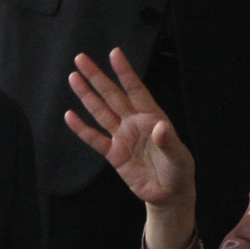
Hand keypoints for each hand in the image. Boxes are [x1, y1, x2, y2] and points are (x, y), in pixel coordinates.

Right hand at [64, 49, 197, 248]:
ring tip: (73, 78)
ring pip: (101, 112)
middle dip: (97, 77)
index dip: (125, 72)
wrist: (169, 195)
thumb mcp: (179, 157)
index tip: (114, 53)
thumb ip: (168, 141)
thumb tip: (159, 126)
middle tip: (81, 58)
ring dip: (86, 96)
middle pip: (112, 96)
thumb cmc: (179, 172)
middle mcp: (134, 123)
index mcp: (152, 117)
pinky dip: (82, 129)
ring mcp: (122, 137)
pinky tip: (70, 116)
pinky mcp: (114, 155)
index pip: (135, 90)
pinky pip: (95, 140)